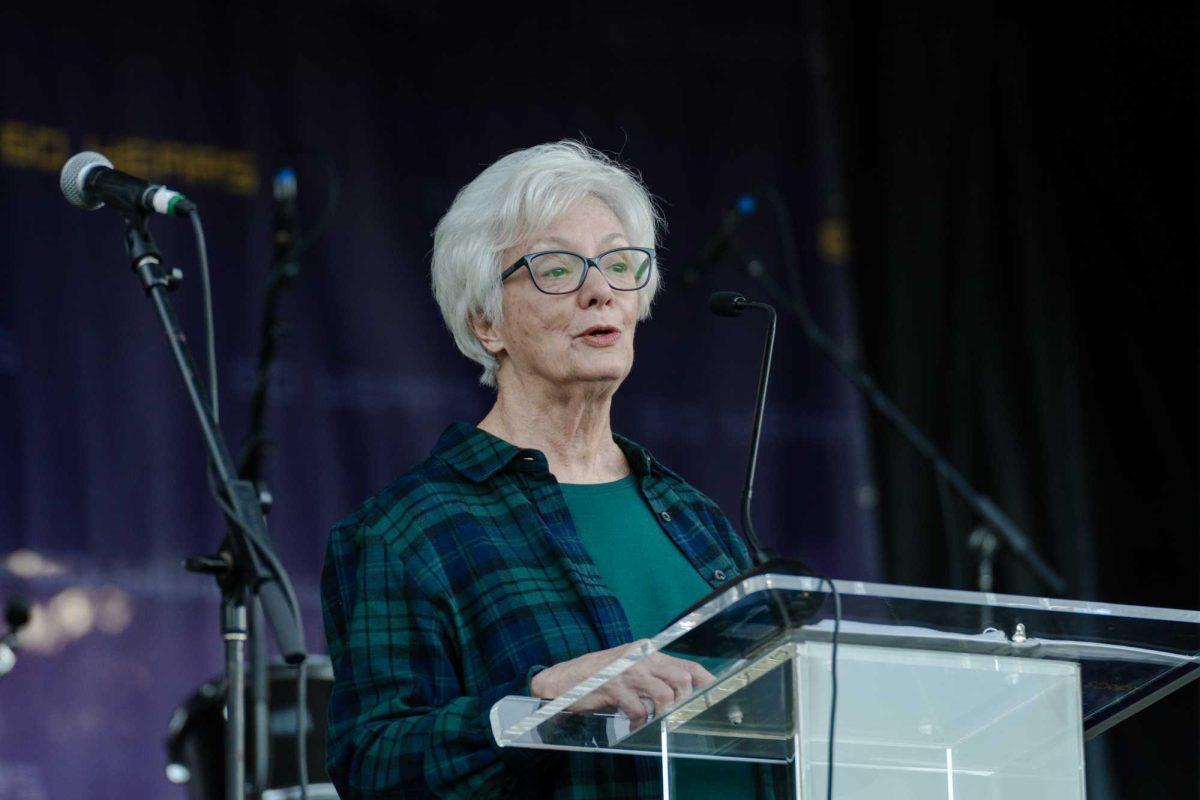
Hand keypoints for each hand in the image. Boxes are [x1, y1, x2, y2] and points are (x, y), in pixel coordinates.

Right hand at [530, 640, 715, 727]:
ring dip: (661, 715)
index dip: (705, 682)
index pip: (687, 665)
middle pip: (681, 679)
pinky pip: (639, 708)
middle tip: (675, 717)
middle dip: (684, 703)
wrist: (565, 680)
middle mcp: (642, 656)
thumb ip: (654, 677)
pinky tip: (632, 723)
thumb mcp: (631, 671)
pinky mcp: (615, 685)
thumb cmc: (601, 677)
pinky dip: (638, 721)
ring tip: (650, 722)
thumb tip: (681, 694)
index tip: (716, 696)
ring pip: (664, 695)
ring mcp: (628, 670)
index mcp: (649, 651)